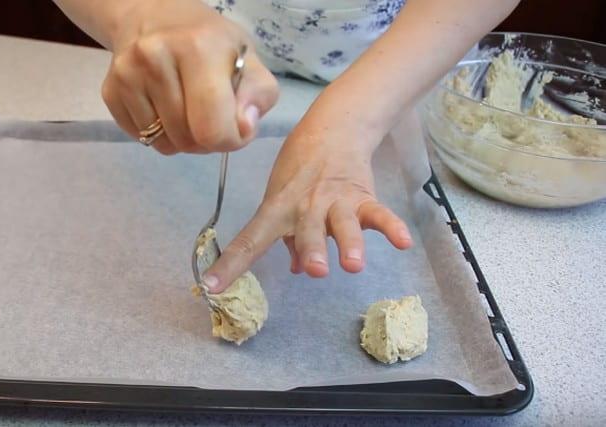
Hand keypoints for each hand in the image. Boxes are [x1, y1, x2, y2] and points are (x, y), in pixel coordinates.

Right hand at [103, 0, 278, 154]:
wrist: (153, 16)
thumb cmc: (209, 41)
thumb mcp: (248, 58)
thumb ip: (258, 96)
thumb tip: (243, 128)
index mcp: (198, 48)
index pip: (213, 129)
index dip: (230, 140)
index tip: (234, 126)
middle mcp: (155, 58)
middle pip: (188, 140)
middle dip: (206, 139)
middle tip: (210, 114)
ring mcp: (127, 75)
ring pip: (164, 144)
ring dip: (182, 138)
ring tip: (187, 108)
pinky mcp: (110, 91)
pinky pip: (142, 138)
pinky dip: (159, 133)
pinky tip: (164, 105)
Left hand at [202, 105, 412, 292]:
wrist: (332, 129)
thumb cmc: (298, 172)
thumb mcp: (281, 200)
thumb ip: (289, 239)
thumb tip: (296, 269)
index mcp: (277, 209)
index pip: (249, 240)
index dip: (230, 265)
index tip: (211, 287)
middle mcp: (305, 206)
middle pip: (306, 230)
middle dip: (311, 249)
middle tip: (314, 271)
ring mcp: (336, 201)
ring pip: (342, 223)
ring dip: (348, 243)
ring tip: (353, 264)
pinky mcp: (363, 195)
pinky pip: (379, 213)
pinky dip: (392, 226)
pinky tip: (403, 242)